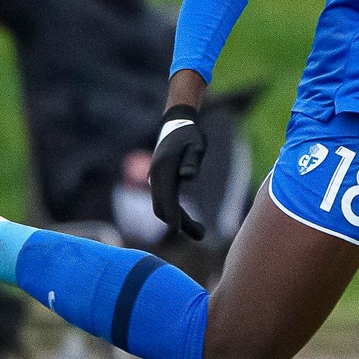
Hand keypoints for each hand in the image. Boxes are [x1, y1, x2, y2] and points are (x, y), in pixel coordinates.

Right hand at [149, 106, 207, 239]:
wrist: (177, 124)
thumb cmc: (190, 134)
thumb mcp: (196, 144)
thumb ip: (192, 160)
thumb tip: (188, 177)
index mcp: (163, 169)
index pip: (166, 197)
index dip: (172, 214)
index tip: (177, 231)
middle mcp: (156, 177)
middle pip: (162, 208)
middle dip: (179, 224)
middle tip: (203, 235)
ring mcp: (157, 180)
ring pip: (163, 207)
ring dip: (179, 221)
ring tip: (202, 232)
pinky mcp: (162, 182)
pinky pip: (166, 202)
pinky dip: (176, 214)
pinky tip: (190, 222)